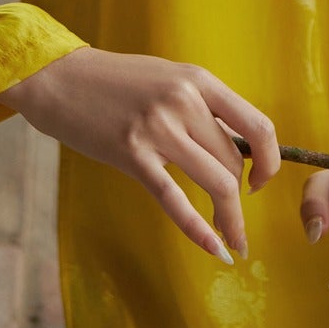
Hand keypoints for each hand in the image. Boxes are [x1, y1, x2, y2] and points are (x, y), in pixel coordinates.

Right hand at [0, 47, 280, 265]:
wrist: (58, 78)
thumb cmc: (115, 82)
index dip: (270, 160)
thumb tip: (239, 151)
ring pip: (217, 182)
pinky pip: (175, 199)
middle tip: (232, 215)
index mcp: (198, 80)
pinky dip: (199, 229)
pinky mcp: (132, 154)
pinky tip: (214, 249)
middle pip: (234, 161)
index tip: (260, 181)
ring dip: (231, 219)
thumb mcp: (167, 80)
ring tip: (234, 241)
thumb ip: (201, 109)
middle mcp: (184, 101)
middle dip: (240, 195)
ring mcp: (158, 128)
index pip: (258, 125)